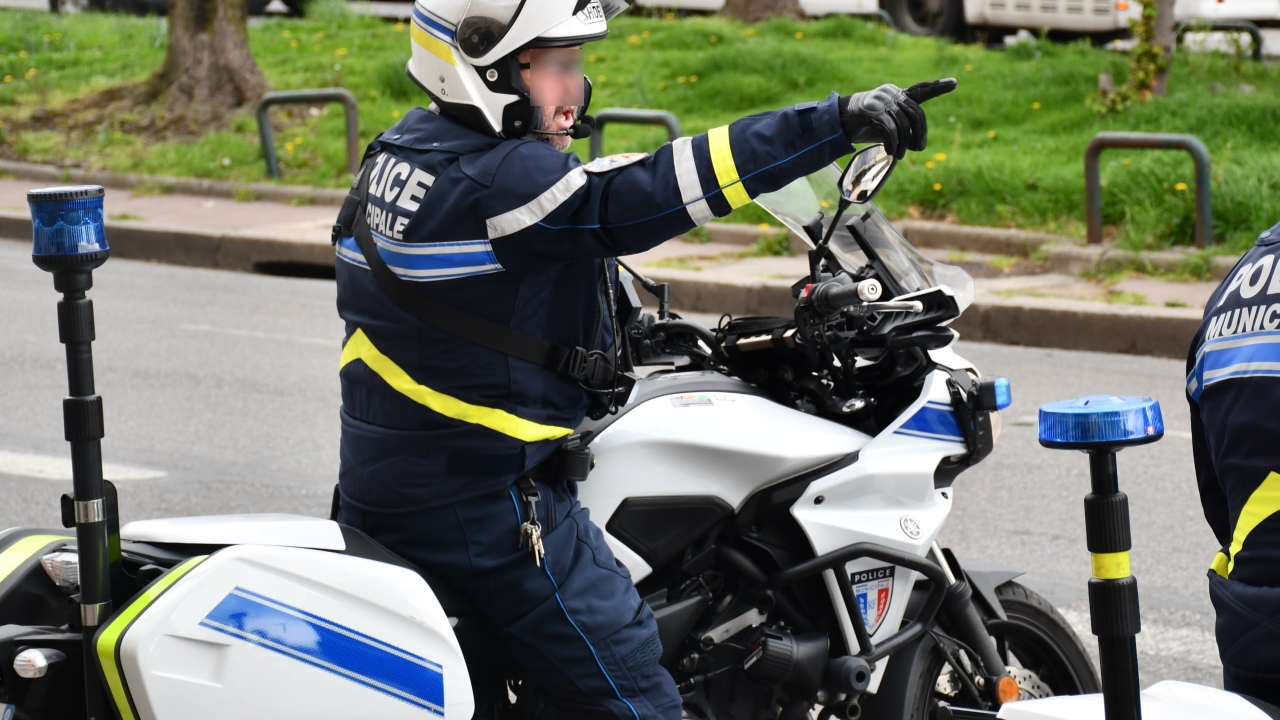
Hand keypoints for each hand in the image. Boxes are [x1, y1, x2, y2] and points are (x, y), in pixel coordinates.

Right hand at [839, 78, 956, 158]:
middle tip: (920, 148)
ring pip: (904, 123)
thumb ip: (904, 132)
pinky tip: (891, 152)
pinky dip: (893, 143)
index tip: (955, 83)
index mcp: (898, 94)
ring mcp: (882, 99)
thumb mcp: (887, 128)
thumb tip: (919, 145)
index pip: (921, 90)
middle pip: (917, 114)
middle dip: (920, 133)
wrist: (839, 121)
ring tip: (900, 155)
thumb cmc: (865, 125)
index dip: (938, 87)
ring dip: (904, 144)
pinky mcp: (873, 108)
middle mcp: (892, 93)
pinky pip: (890, 128)